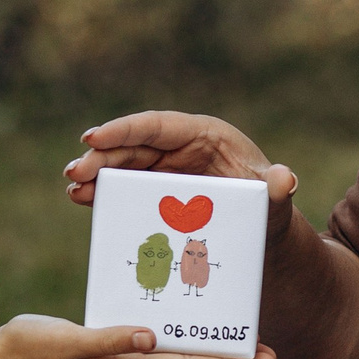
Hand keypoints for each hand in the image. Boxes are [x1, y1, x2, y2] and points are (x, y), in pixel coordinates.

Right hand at [61, 111, 298, 206]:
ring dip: (96, 174)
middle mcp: (179, 146)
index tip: (93, 138)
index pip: (158, 125)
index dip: (124, 130)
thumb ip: (276, 190)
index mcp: (205, 135)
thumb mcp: (274, 201)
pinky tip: (84, 199)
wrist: (258, 232)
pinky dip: (104, 192)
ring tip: (74, 189)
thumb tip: (283, 180)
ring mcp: (164, 168)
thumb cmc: (267, 209)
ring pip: (123, 164)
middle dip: (102, 156)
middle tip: (75, 173)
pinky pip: (125, 186)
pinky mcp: (155, 190)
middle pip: (133, 145)